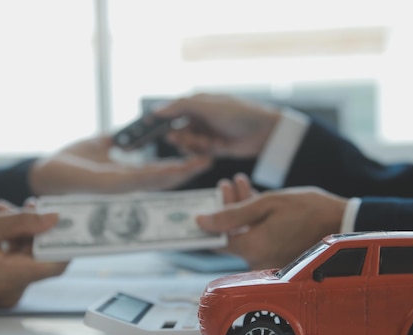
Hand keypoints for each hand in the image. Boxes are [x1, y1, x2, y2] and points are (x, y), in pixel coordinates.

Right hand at [0, 210, 67, 307]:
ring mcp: (8, 292)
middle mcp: (13, 291)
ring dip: (23, 233)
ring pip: (28, 258)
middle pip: (41, 257)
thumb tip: (54, 218)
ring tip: (6, 210)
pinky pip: (17, 264)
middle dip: (38, 230)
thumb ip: (22, 221)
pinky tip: (1, 226)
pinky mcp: (2, 288)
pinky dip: (13, 244)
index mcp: (10, 279)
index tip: (75, 225)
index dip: (68, 244)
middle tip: (32, 206)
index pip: (56, 264)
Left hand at [28, 134, 211, 194]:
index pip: (156, 172)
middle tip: (209, 161)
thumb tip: (127, 132)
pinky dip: (160, 175)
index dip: (177, 166)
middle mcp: (125, 185)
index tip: (195, 157)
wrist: (45, 172)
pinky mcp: (111, 186)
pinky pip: (141, 179)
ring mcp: (120, 188)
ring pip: (157, 181)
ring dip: (180, 173)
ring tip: (201, 163)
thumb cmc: (68, 163)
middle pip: (162, 180)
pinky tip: (176, 169)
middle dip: (186, 171)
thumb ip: (114, 140)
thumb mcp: (97, 145)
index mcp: (123, 176)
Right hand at [154, 93, 281, 157]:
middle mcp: (201, 118)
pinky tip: (210, 148)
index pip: (173, 110)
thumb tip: (157, 110)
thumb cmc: (238, 112)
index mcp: (198, 103)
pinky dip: (201, 152)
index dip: (161, 119)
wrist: (264, 131)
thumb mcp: (207, 106)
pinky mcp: (216, 148)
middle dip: (179, 135)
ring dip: (191, 144)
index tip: (148, 127)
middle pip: (178, 130)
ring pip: (188, 143)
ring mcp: (208, 133)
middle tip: (179, 138)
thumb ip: (181, 106)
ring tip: (203, 142)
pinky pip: (200, 152)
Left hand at [197, 184, 347, 269]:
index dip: (210, 217)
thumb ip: (230, 215)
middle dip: (226, 207)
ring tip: (240, 184)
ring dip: (240, 209)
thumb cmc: (308, 210)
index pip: (216, 238)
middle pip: (231, 234)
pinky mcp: (278, 257)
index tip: (209, 198)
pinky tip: (255, 197)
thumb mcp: (266, 204)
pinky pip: (258, 238)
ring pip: (244, 233)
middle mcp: (257, 261)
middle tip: (227, 185)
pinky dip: (254, 220)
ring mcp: (268, 261)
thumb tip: (201, 222)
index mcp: (251, 249)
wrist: (343, 222)